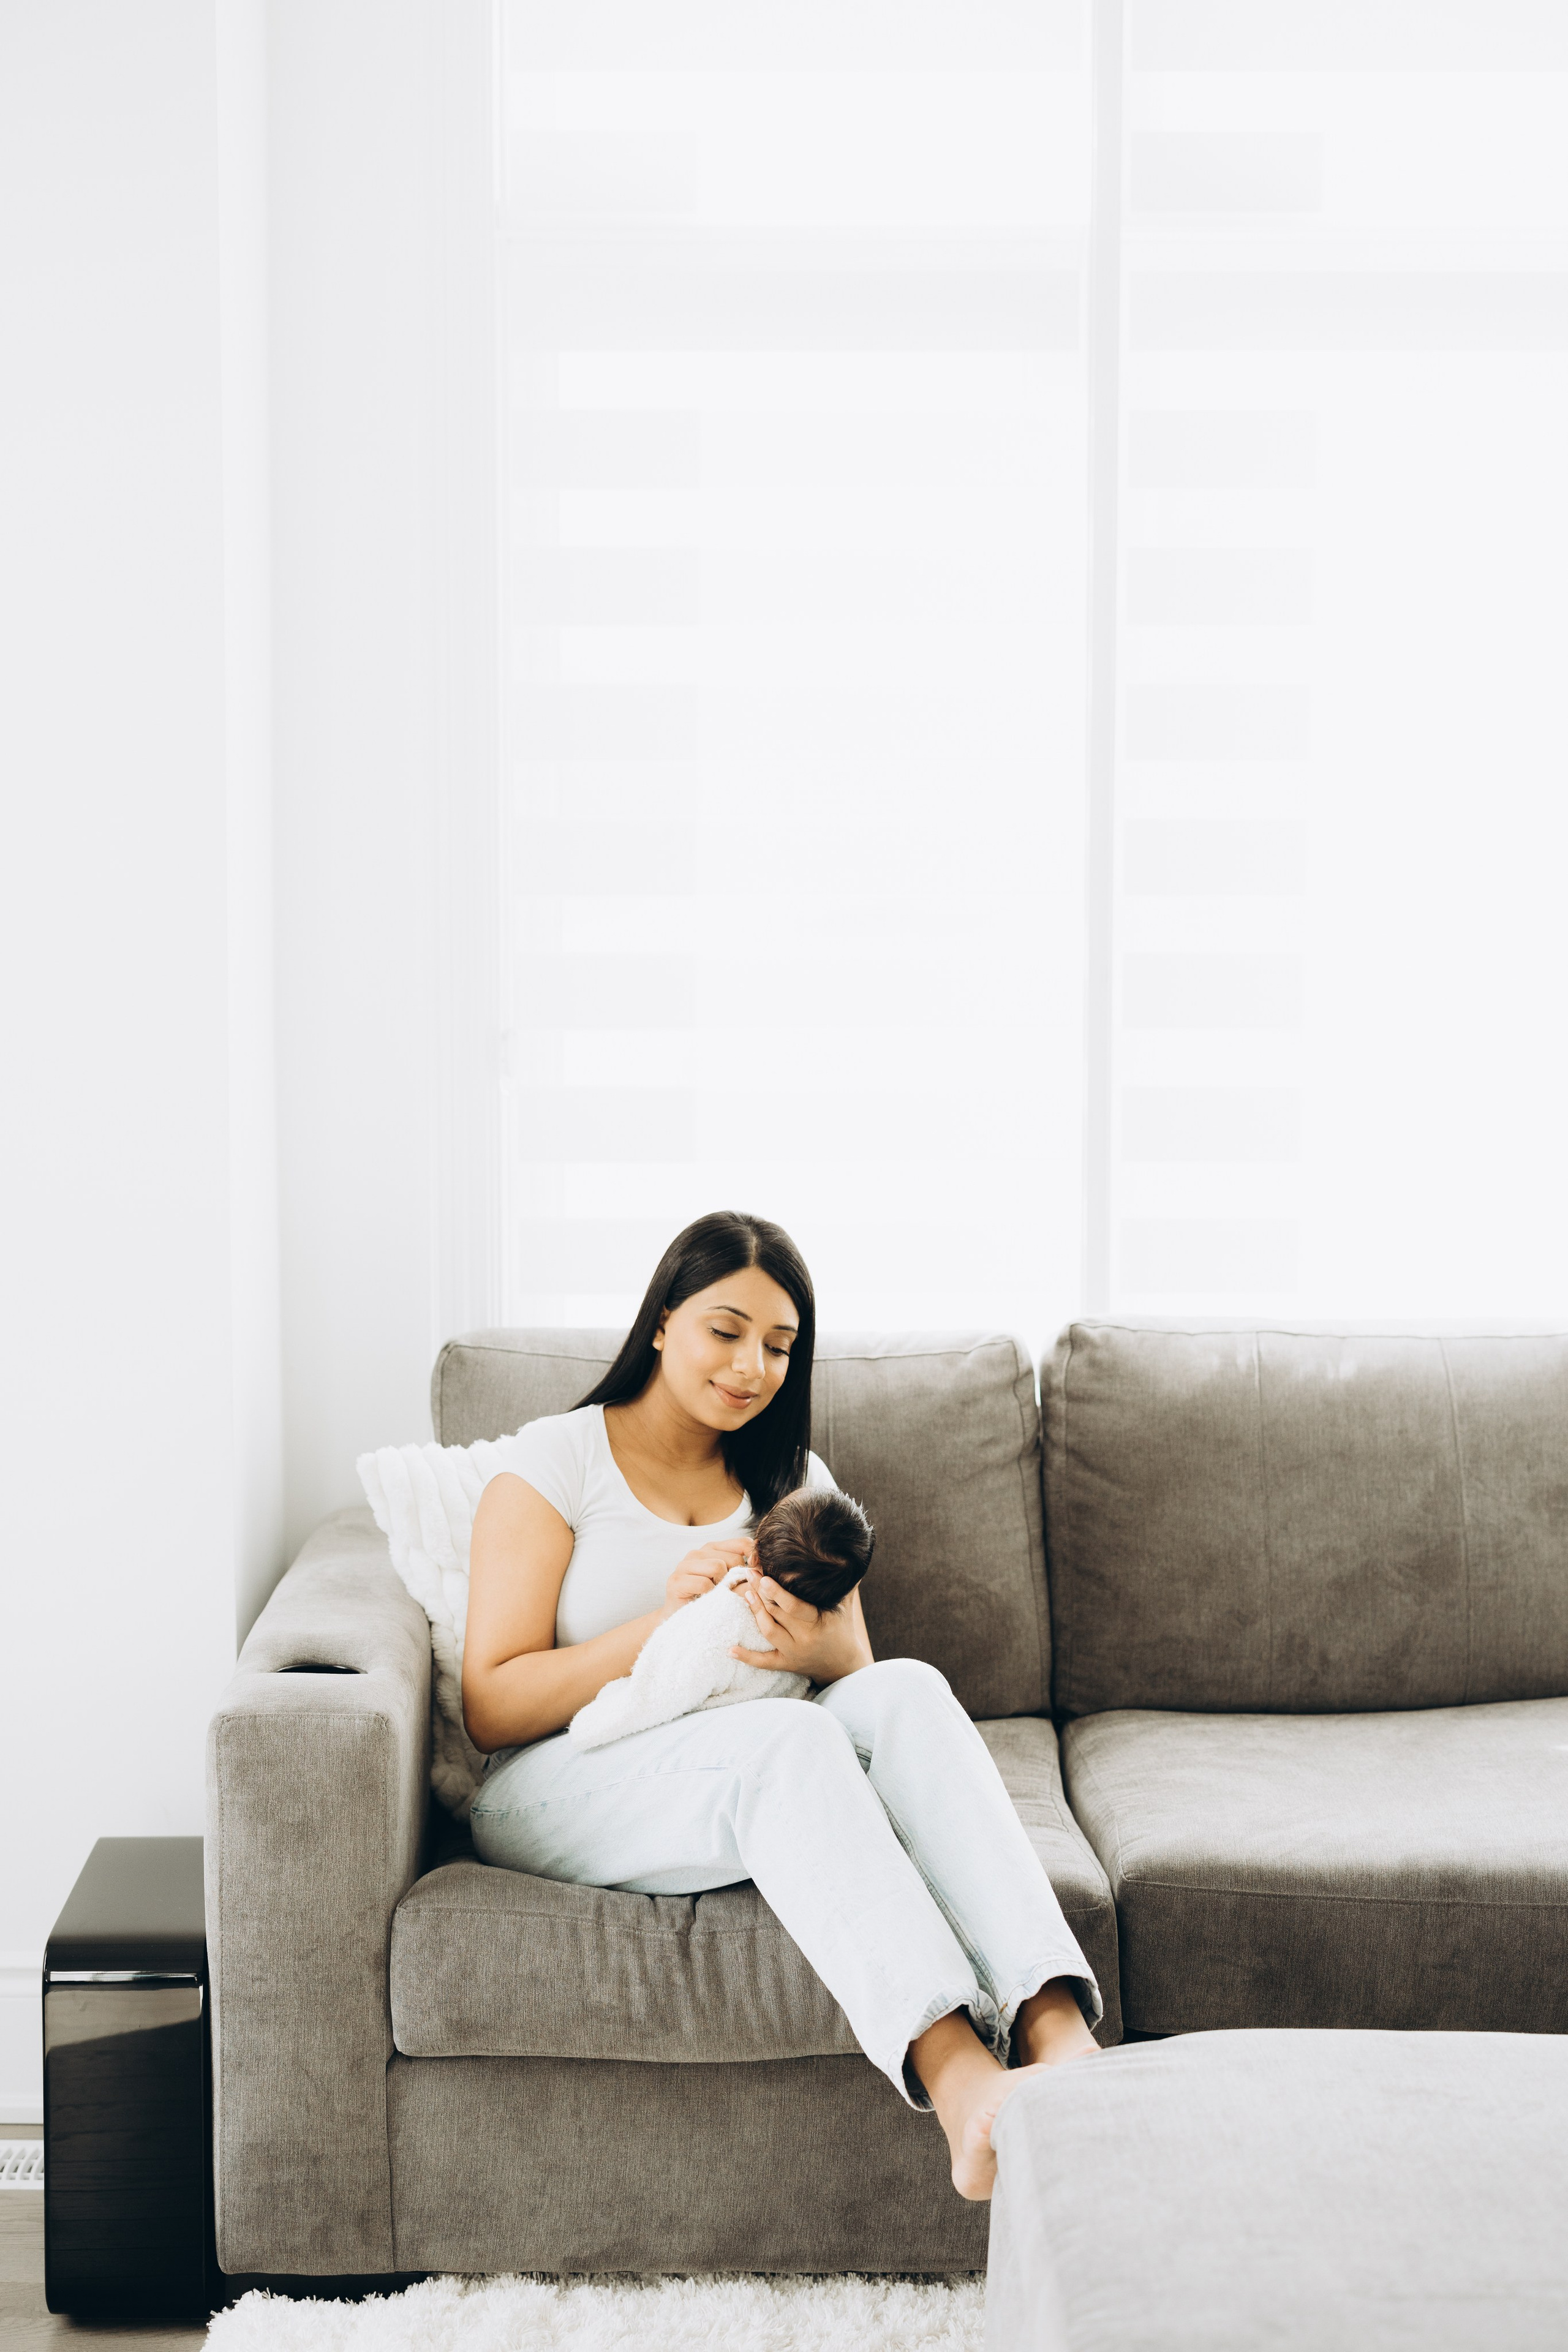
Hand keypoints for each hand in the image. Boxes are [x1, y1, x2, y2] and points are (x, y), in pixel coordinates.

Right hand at [660, 1538, 753, 1622]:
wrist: (683, 1623)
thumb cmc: (712, 1603)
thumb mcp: (732, 1586)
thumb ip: (745, 1575)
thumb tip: (760, 1570)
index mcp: (712, 1550)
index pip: (741, 1543)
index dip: (753, 1556)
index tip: (756, 1570)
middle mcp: (697, 1553)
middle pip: (732, 1558)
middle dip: (737, 1578)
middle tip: (729, 1593)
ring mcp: (684, 1565)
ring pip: (718, 1567)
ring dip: (721, 1587)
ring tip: (715, 1596)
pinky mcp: (676, 1581)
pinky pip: (704, 1583)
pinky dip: (709, 1595)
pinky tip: (705, 1601)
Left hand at [730, 1574, 872, 1684]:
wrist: (844, 1665)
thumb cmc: (843, 1629)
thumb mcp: (846, 1606)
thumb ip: (846, 1583)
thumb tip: (848, 1554)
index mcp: (818, 1623)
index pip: (794, 1607)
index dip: (777, 1593)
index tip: (764, 1577)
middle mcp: (804, 1639)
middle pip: (777, 1614)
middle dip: (761, 1593)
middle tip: (749, 1573)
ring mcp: (792, 1653)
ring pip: (768, 1632)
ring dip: (755, 1613)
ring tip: (745, 1593)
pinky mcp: (785, 1664)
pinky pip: (763, 1662)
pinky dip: (746, 1656)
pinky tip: (729, 1650)